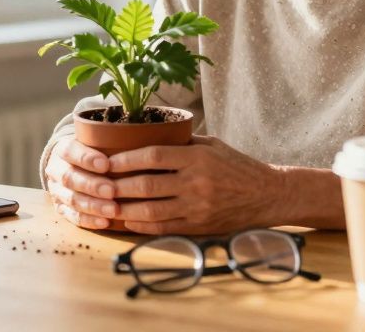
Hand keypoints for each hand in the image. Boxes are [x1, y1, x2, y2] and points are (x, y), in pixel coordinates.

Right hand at [44, 136, 118, 229]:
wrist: (71, 166)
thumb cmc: (92, 152)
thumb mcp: (95, 141)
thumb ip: (109, 141)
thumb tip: (137, 138)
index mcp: (63, 149)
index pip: (70, 151)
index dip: (86, 158)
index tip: (106, 164)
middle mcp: (56, 170)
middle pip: (70, 178)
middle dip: (92, 185)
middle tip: (112, 190)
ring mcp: (57, 191)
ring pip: (72, 199)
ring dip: (93, 206)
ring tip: (113, 210)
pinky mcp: (61, 209)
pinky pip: (73, 217)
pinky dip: (89, 220)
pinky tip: (105, 222)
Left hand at [108, 135, 282, 234]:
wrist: (266, 194)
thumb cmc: (236, 165)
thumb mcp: (211, 145)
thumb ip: (182, 142)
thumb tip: (147, 135)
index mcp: (197, 158)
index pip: (153, 156)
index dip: (126, 159)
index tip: (108, 160)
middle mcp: (196, 183)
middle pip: (147, 185)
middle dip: (118, 186)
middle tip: (99, 184)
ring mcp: (197, 207)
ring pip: (151, 211)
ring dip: (125, 208)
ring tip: (106, 204)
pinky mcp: (199, 226)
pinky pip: (163, 228)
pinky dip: (141, 226)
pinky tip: (127, 220)